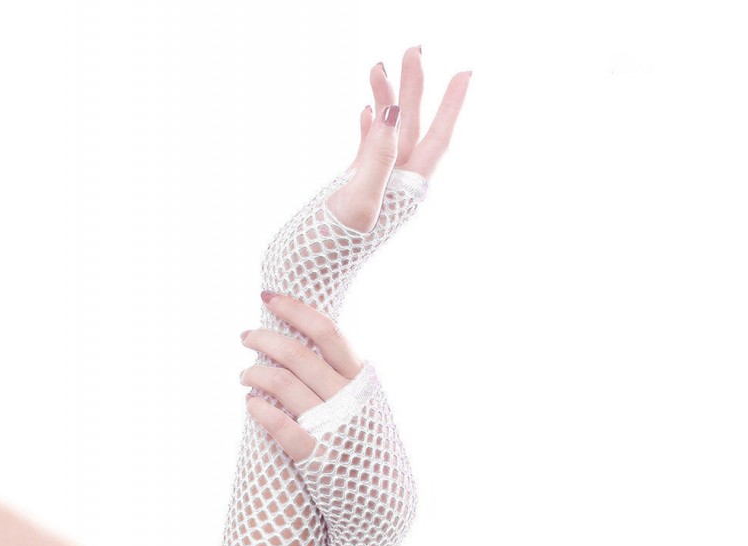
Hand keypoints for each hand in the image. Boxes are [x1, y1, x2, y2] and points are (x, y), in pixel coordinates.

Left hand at [240, 292, 363, 461]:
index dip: (294, 309)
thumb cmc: (365, 441)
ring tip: (244, 375)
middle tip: (245, 337)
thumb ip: (343, 375)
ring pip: (282, 384)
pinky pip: (280, 427)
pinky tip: (249, 404)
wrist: (382, 497)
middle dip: (263, 339)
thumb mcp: (366, 401)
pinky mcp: (316, 456)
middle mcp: (347, 398)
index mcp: (360, 378)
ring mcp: (332, 426)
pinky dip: (260, 410)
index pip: (326, 330)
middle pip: (297, 353)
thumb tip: (309, 341)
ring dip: (254, 373)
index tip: (267, 297)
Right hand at [327, 46, 471, 232]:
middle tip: (413, 49)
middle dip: (415, 89)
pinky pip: (366, 149)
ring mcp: (374, 185)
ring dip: (387, 102)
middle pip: (413, 128)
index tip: (465, 73)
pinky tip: (365, 111)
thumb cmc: (331, 246)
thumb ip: (378, 157)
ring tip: (379, 68)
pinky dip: (368, 127)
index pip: (436, 140)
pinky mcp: (352, 187)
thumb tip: (396, 114)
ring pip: (388, 134)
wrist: (303, 273)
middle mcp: (395, 186)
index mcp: (406, 190)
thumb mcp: (358, 200)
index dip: (451, 106)